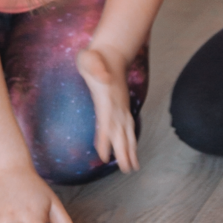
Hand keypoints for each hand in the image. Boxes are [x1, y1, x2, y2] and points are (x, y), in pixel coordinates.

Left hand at [77, 46, 139, 172]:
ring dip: (130, 149)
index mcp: (106, 97)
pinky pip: (128, 127)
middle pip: (121, 131)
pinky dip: (130, 140)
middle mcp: (117, 104)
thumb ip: (95, 67)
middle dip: (124, 151)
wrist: (111, 52)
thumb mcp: (89, 58)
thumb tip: (104, 77)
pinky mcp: (122, 106)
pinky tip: (131, 152)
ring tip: (133, 168)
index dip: (105, 140)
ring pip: (127, 131)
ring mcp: (122, 106)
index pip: (106, 122)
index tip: (104, 157)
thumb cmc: (95, 56)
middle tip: (128, 170)